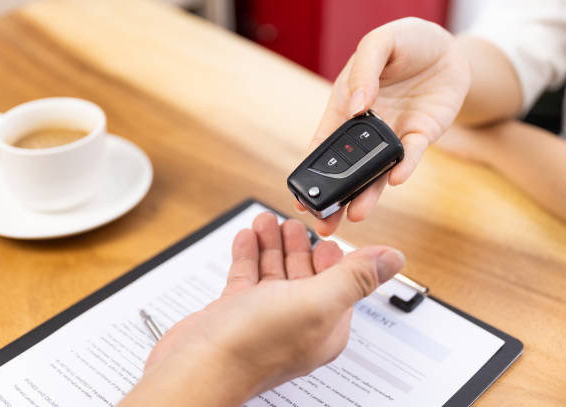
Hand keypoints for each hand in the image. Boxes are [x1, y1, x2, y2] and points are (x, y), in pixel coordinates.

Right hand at [119, 212, 404, 406]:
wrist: (198, 367)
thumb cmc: (254, 345)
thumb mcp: (318, 301)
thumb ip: (355, 277)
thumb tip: (393, 259)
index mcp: (325, 324)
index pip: (338, 282)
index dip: (331, 253)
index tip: (324, 229)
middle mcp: (296, 321)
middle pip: (304, 273)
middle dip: (298, 243)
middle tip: (293, 220)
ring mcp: (264, 317)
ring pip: (273, 272)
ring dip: (272, 244)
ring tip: (268, 220)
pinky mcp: (235, 312)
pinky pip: (247, 277)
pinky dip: (248, 254)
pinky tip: (248, 237)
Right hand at [299, 17, 470, 235]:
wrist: (447, 47)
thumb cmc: (405, 42)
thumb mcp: (378, 43)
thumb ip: (363, 70)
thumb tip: (357, 106)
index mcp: (344, 107)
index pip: (322, 143)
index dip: (310, 171)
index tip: (299, 199)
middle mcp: (365, 128)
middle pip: (346, 168)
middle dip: (335, 197)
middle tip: (324, 222)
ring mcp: (392, 135)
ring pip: (376, 172)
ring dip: (366, 194)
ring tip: (355, 214)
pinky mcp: (420, 135)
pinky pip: (411, 155)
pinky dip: (403, 167)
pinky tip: (394, 179)